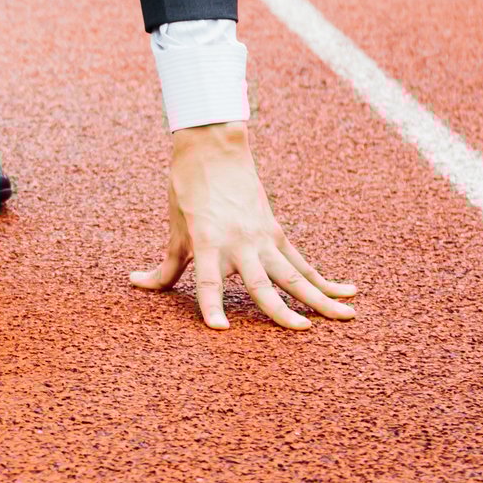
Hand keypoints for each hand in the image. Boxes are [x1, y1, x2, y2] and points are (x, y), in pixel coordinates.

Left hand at [131, 122, 357, 329]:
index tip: (219, 328)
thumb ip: (165, 267)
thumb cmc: (187, 192)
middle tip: (302, 331)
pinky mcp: (276, 234)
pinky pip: (302, 263)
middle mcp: (239, 244)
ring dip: (320, 298)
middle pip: (264, 283)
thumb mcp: (175, 230)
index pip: (209, 281)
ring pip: (295, 275)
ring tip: (346, 317)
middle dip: (282, 310)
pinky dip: (324, 279)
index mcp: (208, 243)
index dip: (212, 305)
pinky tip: (346, 292)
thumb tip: (136, 283)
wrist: (214, 151)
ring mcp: (262, 239)